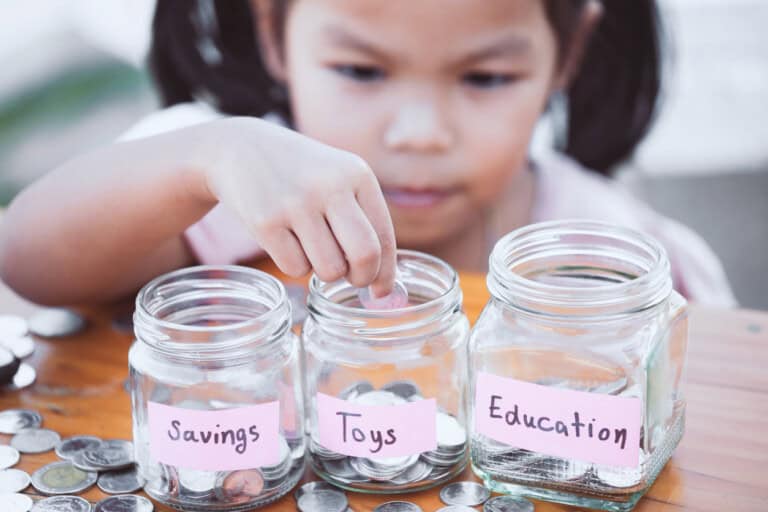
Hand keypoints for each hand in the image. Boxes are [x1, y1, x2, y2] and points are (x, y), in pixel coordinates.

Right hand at [200, 117, 395, 295]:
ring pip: (329, 269)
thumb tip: (384, 283)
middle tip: (353, 280)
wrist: (240, 148)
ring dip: (324, 270)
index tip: (381, 291)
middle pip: (364, 255)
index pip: (384, 236)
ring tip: (312, 247)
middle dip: (363, 278)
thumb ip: (365, 220)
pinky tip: (287, 241)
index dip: (386, 272)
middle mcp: (330, 186)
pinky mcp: (265, 221)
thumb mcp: (339, 179)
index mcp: (357, 174)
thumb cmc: (301, 175)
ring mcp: (296, 203)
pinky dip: (295, 265)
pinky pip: (295, 269)